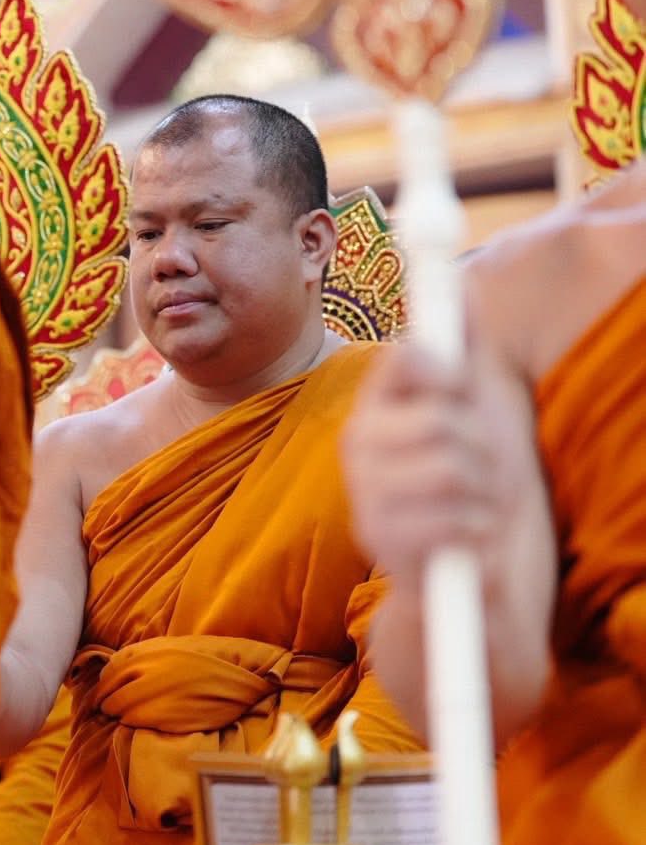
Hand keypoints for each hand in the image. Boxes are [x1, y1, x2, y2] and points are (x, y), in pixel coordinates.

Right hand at [342, 336, 524, 593]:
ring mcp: (365, 493)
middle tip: (480, 464)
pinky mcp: (380, 541)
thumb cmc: (481, 475)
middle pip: (439, 419)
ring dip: (485, 492)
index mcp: (378, 402)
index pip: (404, 356)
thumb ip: (465, 341)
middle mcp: (360, 442)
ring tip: (476, 503)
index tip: (462, 390)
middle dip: (481, 445)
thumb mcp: (479, 401)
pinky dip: (479, 530)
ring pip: (450, 470)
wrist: (482, 562)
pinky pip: (453, 520)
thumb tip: (458, 282)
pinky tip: (467, 536)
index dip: (448, 370)